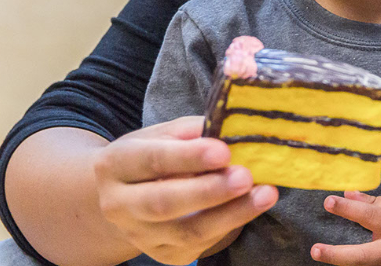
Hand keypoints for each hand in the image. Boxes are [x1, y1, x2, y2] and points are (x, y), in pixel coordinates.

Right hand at [93, 116, 278, 264]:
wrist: (123, 196)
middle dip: (209, 191)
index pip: (152, 160)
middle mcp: (119, 205)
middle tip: (245, 176)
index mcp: (115, 165)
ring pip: (186, 231)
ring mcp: (140, 235)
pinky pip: (200, 245)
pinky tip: (253, 207)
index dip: (188, 157)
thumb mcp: (163, 134)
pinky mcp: (163, 254)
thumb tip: (230, 127)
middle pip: (164, 203)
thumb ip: (192, 130)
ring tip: (265, 194)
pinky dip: (230, 225)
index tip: (223, 151)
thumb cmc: (151, 155)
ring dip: (230, 214)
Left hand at [313, 192, 380, 265]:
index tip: (328, 201)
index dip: (347, 208)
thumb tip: (347, 195)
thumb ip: (374, 203)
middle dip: (336, 255)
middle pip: (362, 256)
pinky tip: (347, 263)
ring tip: (324, 256)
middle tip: (315, 250)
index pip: (369, 215)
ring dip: (345, 263)